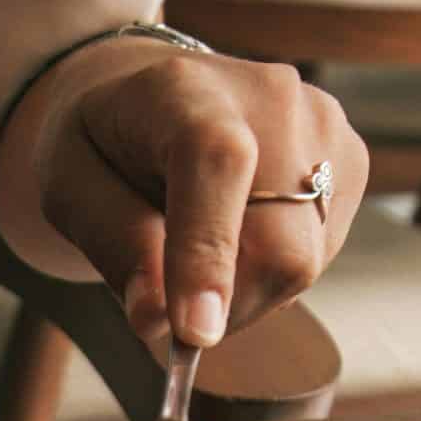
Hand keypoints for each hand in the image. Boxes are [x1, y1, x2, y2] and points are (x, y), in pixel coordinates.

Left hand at [0, 38, 367, 349]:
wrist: (154, 97)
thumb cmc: (104, 143)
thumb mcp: (70, 184)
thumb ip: (110, 241)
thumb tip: (157, 318)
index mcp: (184, 88)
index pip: (216, 164)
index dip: (208, 253)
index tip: (194, 332)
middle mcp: (269, 96)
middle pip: (279, 241)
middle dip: (226, 304)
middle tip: (178, 310)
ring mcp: (322, 126)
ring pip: (304, 260)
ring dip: (246, 291)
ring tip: (201, 252)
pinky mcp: (350, 160)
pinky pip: (320, 254)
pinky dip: (273, 272)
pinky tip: (239, 237)